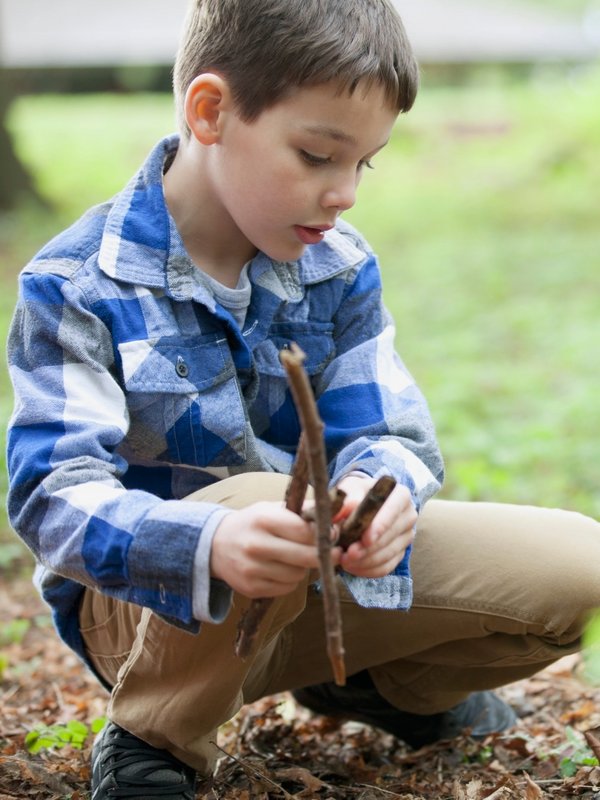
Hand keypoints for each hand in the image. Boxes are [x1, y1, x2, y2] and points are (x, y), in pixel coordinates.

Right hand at [210, 501, 326, 597]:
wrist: (215, 545)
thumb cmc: (252, 523)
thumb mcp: (271, 508)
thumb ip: (302, 510)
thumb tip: (335, 512)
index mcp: (263, 519)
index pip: (304, 531)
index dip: (324, 534)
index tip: (333, 534)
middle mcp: (256, 545)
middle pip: (305, 556)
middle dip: (323, 555)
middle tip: (333, 552)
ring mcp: (252, 569)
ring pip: (298, 575)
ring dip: (303, 568)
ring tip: (295, 558)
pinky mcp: (251, 588)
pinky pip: (286, 589)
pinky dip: (290, 581)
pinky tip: (282, 569)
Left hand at [335, 475, 416, 578]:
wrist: (359, 504)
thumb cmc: (355, 494)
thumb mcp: (349, 490)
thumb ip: (346, 499)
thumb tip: (345, 508)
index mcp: (400, 495)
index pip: (394, 510)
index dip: (381, 526)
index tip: (365, 539)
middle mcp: (408, 515)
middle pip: (391, 536)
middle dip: (368, 548)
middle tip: (347, 555)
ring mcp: (406, 536)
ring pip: (388, 554)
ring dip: (365, 561)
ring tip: (344, 560)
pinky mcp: (400, 553)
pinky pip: (386, 567)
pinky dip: (368, 570)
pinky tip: (351, 567)